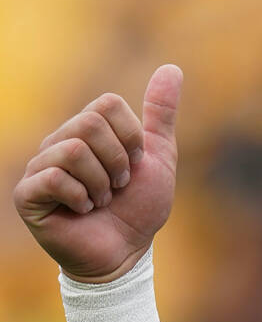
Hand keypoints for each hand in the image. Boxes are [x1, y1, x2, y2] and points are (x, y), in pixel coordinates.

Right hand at [13, 65, 182, 282]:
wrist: (126, 253)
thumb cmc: (139, 208)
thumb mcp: (158, 158)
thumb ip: (161, 114)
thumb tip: (172, 68)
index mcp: (86, 130)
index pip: (108, 105)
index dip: (131, 139)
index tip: (134, 167)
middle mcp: (58, 142)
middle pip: (91, 124)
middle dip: (118, 162)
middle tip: (118, 187)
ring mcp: (40, 167)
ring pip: (75, 150)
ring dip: (102, 184)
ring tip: (100, 201)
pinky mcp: (28, 194)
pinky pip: (55, 177)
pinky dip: (81, 198)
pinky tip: (82, 211)